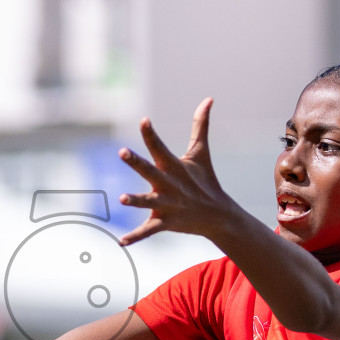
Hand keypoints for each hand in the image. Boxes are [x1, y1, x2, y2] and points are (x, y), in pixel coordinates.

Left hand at [117, 97, 240, 245]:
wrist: (218, 216)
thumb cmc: (205, 181)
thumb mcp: (201, 153)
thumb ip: (200, 126)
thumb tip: (209, 98)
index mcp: (174, 167)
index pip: (159, 147)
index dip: (151, 134)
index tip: (144, 120)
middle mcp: (169, 184)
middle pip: (150, 171)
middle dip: (137, 162)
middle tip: (122, 151)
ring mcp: (167, 205)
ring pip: (148, 202)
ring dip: (135, 200)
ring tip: (121, 198)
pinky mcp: (166, 222)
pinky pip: (148, 231)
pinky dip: (136, 237)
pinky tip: (121, 242)